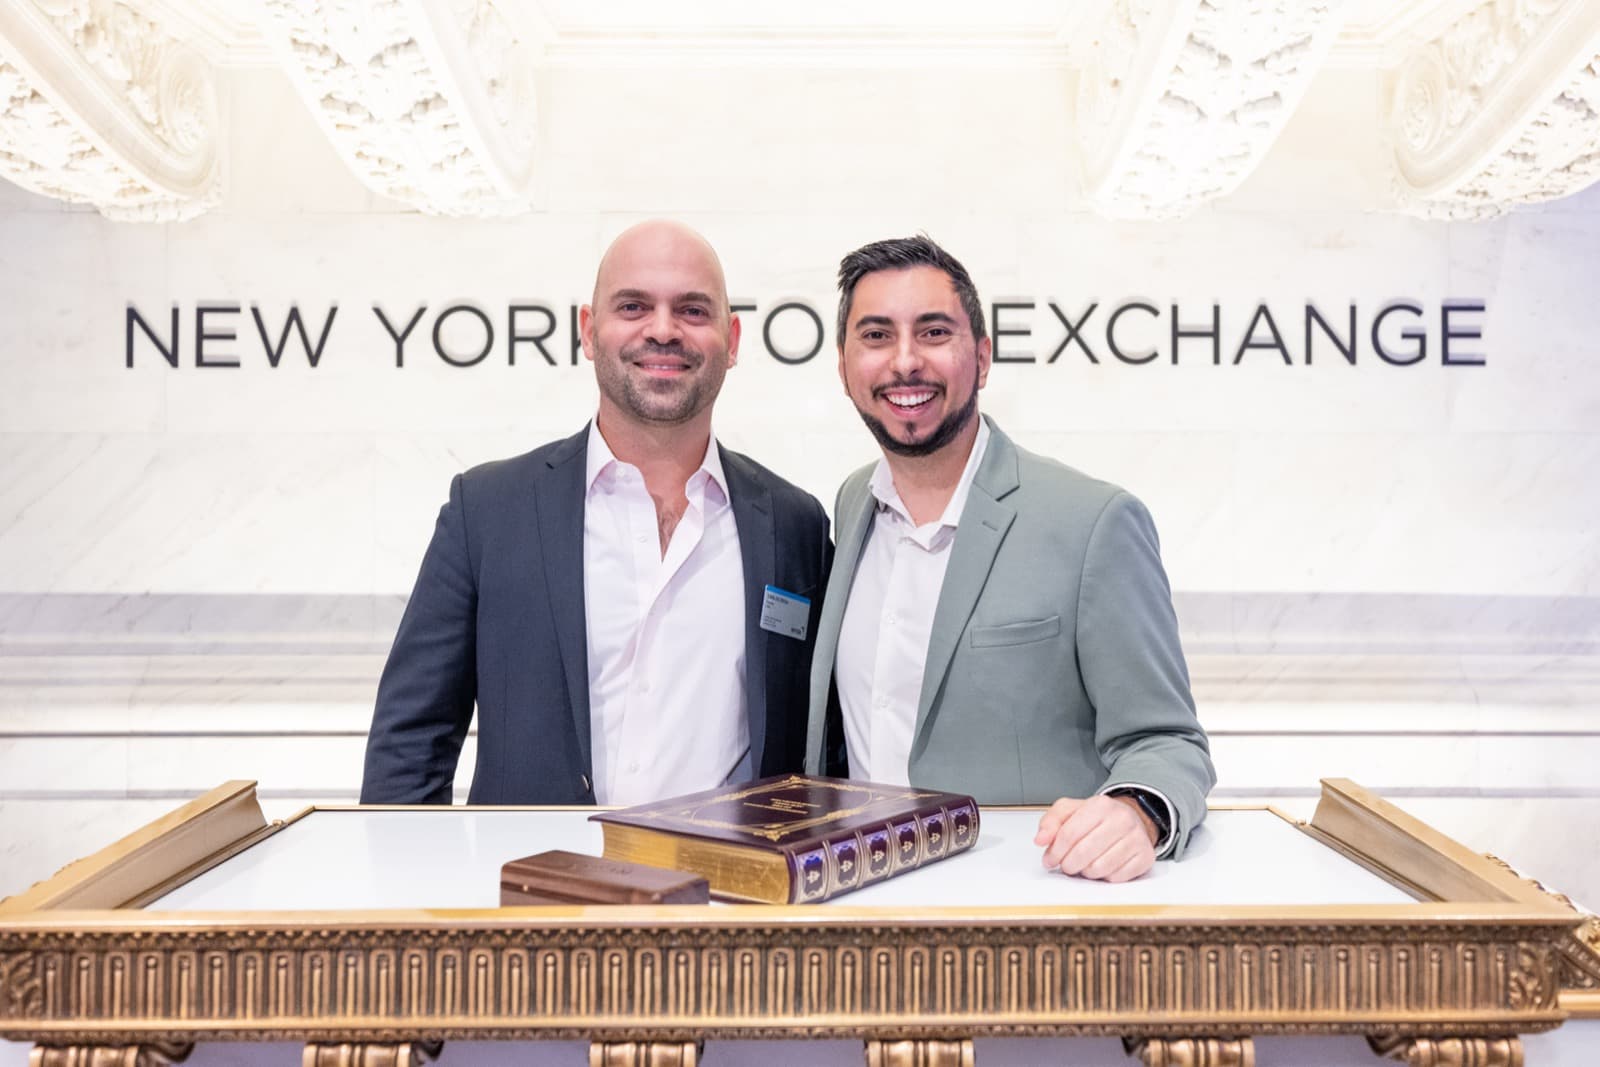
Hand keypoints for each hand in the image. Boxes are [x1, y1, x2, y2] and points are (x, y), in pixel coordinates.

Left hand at [1033, 795, 1156, 882]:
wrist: (1132, 818)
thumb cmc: (1098, 818)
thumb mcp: (1070, 811)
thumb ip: (1051, 822)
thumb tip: (1040, 839)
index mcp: (1100, 805)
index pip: (1069, 834)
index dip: (1055, 851)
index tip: (1050, 860)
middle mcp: (1121, 819)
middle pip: (1083, 853)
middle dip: (1068, 864)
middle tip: (1066, 865)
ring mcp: (1136, 838)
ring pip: (1100, 868)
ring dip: (1086, 872)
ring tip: (1085, 864)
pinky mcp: (1145, 857)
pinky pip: (1117, 877)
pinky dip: (1105, 876)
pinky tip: (1103, 866)